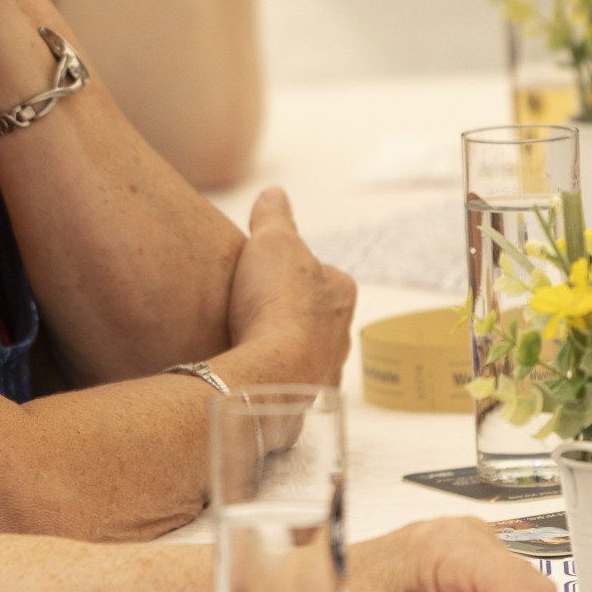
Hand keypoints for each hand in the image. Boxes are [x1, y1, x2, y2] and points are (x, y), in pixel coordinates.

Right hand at [226, 188, 354, 388]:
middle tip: (255, 304)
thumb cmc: (277, 302)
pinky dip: (275, 373)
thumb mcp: (272, 240)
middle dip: (290, 309)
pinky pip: (291, 380)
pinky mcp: (305, 398)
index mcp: (340, 290)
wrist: (272, 371)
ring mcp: (326, 368)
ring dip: (283, 344)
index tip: (267, 271)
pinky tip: (252, 369)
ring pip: (306, 349)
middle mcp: (342, 331)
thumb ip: (275, 216)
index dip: (292, 268)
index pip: (320, 271)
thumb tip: (275, 193)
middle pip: (315, 313)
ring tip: (248, 339)